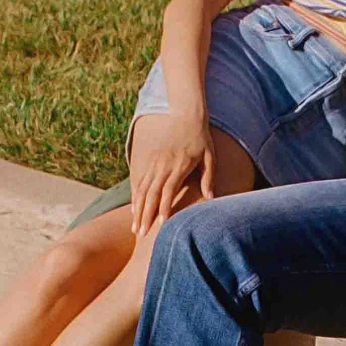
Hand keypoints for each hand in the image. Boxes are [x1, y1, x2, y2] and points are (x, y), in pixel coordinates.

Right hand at [130, 113, 215, 235]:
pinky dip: (135, 196)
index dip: (164, 208)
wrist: (184, 112)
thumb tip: (210, 197)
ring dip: (138, 209)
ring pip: (142, 189)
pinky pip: (139, 180)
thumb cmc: (201, 137)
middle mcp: (162, 165)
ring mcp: (153, 161)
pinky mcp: (148, 158)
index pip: (168, 191)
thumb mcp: (210, 156)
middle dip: (146, 215)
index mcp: (178, 166)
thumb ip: (209, 177)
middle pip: (151, 194)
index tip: (161, 225)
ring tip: (135, 228)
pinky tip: (134, 209)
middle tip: (141, 234)